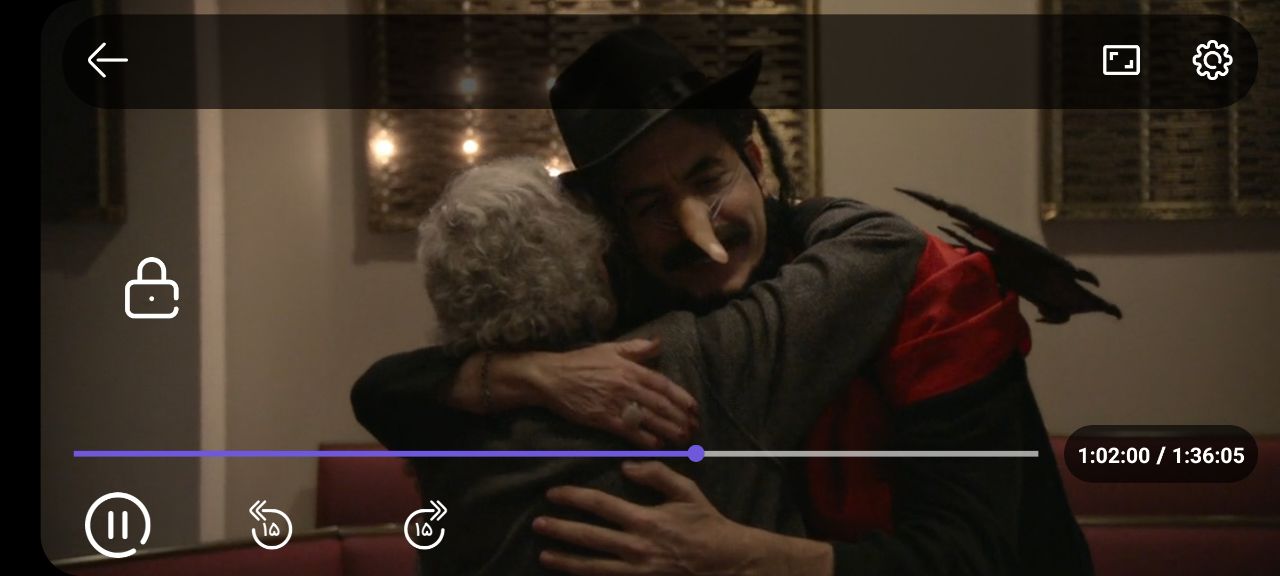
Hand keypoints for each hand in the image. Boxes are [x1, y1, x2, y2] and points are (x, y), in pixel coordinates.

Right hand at [527, 339, 698, 448]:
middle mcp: (626, 385)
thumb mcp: (610, 349)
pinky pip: (629, 430)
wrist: (551, 377)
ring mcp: (615, 403)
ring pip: (648, 418)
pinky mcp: (603, 418)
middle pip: (660, 404)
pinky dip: (644, 438)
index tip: (694, 408)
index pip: (662, 383)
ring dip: (668, 429)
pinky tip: (657, 445)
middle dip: (679, 417)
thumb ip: (637, 348)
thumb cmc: (581, 362)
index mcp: (630, 368)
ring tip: (683, 439)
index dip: (681, 396)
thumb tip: (659, 342)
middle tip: (694, 429)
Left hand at [532, 461, 827, 575]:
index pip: (600, 505)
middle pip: (589, 537)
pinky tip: (572, 573)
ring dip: (566, 560)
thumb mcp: (687, 491)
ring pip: (592, 566)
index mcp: (645, 519)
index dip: (573, 498)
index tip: (554, 494)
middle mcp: (636, 546)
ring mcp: (637, 570)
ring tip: (544, 555)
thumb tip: (626, 466)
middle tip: (537, 523)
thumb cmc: (706, 524)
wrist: (727, 562)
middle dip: (560, 529)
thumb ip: (656, 475)